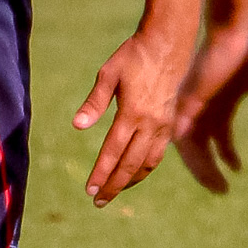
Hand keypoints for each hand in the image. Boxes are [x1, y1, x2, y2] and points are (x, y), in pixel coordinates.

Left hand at [73, 30, 187, 206]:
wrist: (167, 45)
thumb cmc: (132, 57)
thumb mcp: (108, 74)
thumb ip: (94, 103)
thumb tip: (77, 126)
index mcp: (132, 113)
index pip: (113, 152)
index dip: (101, 173)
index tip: (90, 190)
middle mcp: (150, 124)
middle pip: (130, 164)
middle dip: (114, 185)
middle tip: (98, 201)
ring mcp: (163, 125)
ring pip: (147, 163)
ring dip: (130, 180)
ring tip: (114, 191)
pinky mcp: (170, 123)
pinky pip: (158, 153)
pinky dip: (145, 168)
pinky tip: (134, 173)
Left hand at [173, 15, 247, 192]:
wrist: (242, 27)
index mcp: (220, 101)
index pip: (217, 136)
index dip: (225, 155)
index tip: (235, 171)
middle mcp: (203, 105)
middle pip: (201, 145)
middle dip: (210, 167)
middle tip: (221, 189)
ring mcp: (193, 104)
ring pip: (190, 146)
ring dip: (202, 168)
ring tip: (218, 186)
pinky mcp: (187, 102)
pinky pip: (184, 137)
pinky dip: (193, 157)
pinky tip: (207, 172)